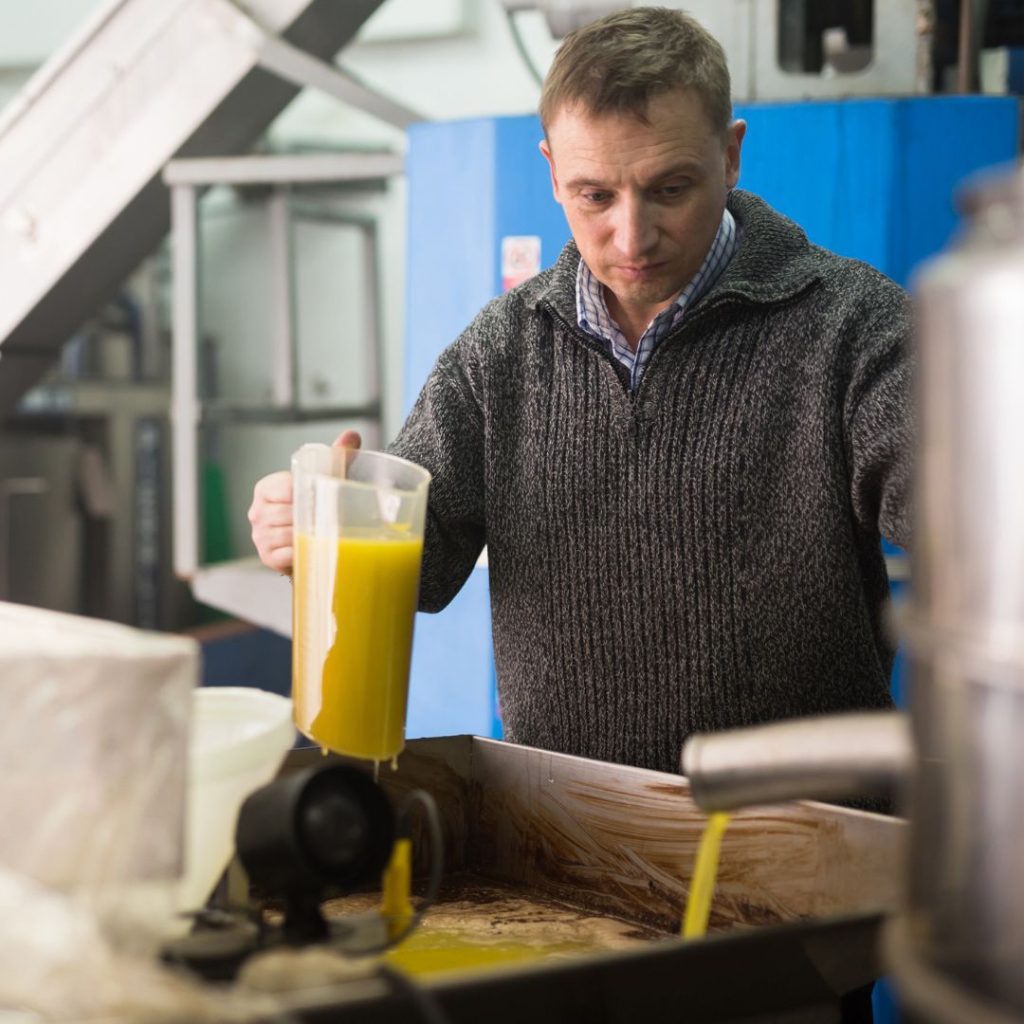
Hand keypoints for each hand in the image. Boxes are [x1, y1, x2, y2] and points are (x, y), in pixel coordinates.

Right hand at [248, 430, 361, 573]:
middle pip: (286, 514)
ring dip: (309, 535)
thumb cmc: (317, 506)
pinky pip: (287, 555)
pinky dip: (303, 553)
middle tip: (330, 518)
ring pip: (288, 535)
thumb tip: (352, 435)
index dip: (307, 494)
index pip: (285, 488)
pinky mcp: (268, 558)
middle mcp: (257, 512)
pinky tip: (312, 549)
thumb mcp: (326, 480)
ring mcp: (260, 537)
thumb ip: (337, 456)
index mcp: (266, 488)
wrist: (312, 539)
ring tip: (322, 533)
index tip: (323, 498)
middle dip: (311, 517)